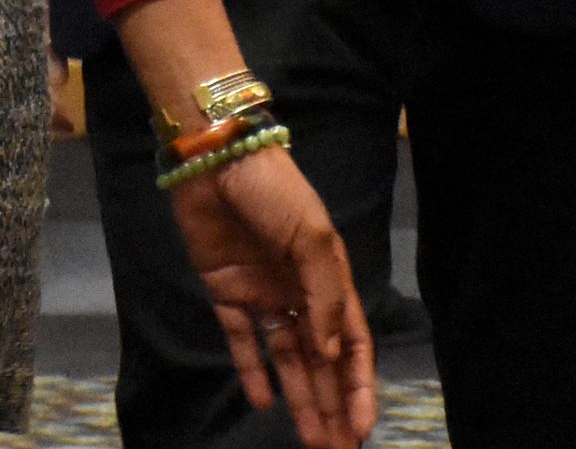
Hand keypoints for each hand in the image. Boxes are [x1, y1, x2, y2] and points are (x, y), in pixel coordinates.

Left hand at [169, 145, 375, 447]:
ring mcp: (262, 293)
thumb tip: (330, 356)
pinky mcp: (224, 291)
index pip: (351, 345)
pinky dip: (252, 370)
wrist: (214, 156)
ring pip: (286, 359)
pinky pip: (242, 340)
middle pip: (321, 361)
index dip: (358, 388)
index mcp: (329, 279)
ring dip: (300, 399)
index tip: (361, 430)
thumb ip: (324, 299)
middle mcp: (299, 292)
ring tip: (310, 441)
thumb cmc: (273, 190)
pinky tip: (263, 402)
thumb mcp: (313, 238)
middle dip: (332, 406)